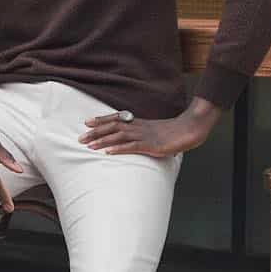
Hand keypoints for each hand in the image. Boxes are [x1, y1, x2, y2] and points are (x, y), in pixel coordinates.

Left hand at [79, 99, 220, 157]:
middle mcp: (139, 127)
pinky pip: (132, 147)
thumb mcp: (156, 132)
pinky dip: (118, 149)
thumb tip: (136, 141)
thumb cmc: (174, 133)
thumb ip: (144, 135)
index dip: (102, 120)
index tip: (87, 122)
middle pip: (113, 127)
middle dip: (96, 132)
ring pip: (119, 136)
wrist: (190, 130)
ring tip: (89, 146)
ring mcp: (144, 136)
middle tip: (81, 138)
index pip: (117, 119)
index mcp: (139, 123)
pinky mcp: (151, 145)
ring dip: (103, 141)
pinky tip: (108, 153)